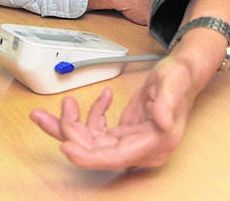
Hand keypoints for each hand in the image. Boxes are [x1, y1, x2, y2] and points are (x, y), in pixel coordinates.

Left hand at [29, 56, 200, 171]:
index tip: (66, 147)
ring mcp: (133, 143)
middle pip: (98, 152)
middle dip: (70, 135)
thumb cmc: (181, 76)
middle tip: (46, 116)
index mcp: (158, 142)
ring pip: (92, 143)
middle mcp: (144, 148)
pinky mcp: (125, 134)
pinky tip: (92, 100)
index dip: (89, 156)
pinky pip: (97, 133)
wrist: (184, 72)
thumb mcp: (174, 81)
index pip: (117, 157)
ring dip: (71, 127)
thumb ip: (168, 102)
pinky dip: (90, 117)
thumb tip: (163, 122)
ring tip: (54, 109)